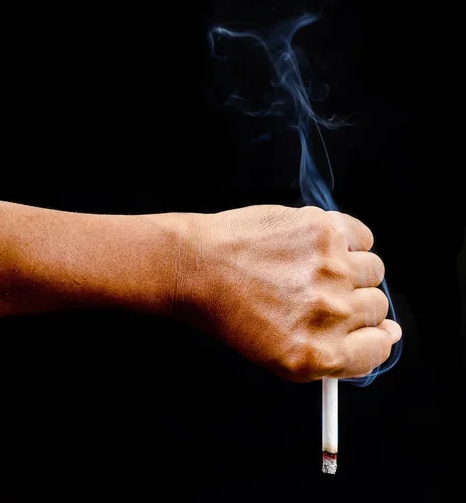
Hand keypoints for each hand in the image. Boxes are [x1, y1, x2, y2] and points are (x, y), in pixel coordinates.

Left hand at [177, 205, 401, 381]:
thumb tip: (389, 334)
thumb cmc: (235, 312)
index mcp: (320, 355)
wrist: (199, 267)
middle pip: (377, 306)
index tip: (362, 326)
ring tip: (312, 266)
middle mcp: (331, 313)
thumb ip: (338, 356)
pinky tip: (317, 244)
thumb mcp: (281, 357)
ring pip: (373, 269)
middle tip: (317, 291)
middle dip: (353, 301)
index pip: (379, 349)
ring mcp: (330, 269)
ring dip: (351, 269)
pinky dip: (347, 239)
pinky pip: (362, 236)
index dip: (371, 335)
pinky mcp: (324, 231)